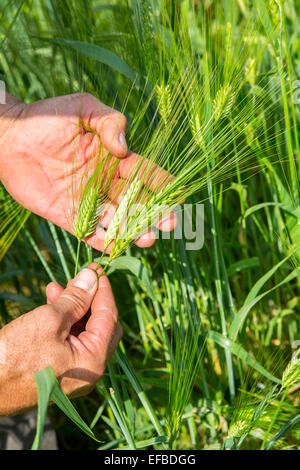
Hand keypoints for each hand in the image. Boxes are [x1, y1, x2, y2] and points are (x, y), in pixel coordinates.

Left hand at [0, 93, 175, 251]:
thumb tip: (124, 147)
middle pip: (137, 202)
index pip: (145, 173)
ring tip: (147, 239)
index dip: (163, 184)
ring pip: (118, 221)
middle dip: (154, 214)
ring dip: (133, 231)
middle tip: (168, 224)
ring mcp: (89, 201)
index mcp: (113, 158)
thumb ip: (107, 120)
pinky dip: (103, 242)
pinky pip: (90, 233)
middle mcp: (106, 182)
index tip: (179, 196)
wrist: (9, 138)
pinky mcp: (69, 216)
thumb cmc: (46, 117)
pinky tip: (116, 247)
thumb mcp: (81, 107)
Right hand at [0, 265, 121, 415]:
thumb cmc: (15, 356)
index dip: (104, 290)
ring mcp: (76, 372)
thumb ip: (75, 298)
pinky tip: (50, 302)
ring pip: (84, 330)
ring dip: (74, 307)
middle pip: (101, 325)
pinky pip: (71, 340)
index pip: (109, 317)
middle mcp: (90, 370)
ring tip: (56, 287)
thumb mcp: (48, 320)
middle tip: (79, 278)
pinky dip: (64, 321)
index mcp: (94, 361)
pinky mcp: (61, 370)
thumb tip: (92, 276)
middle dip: (90, 298)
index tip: (96, 269)